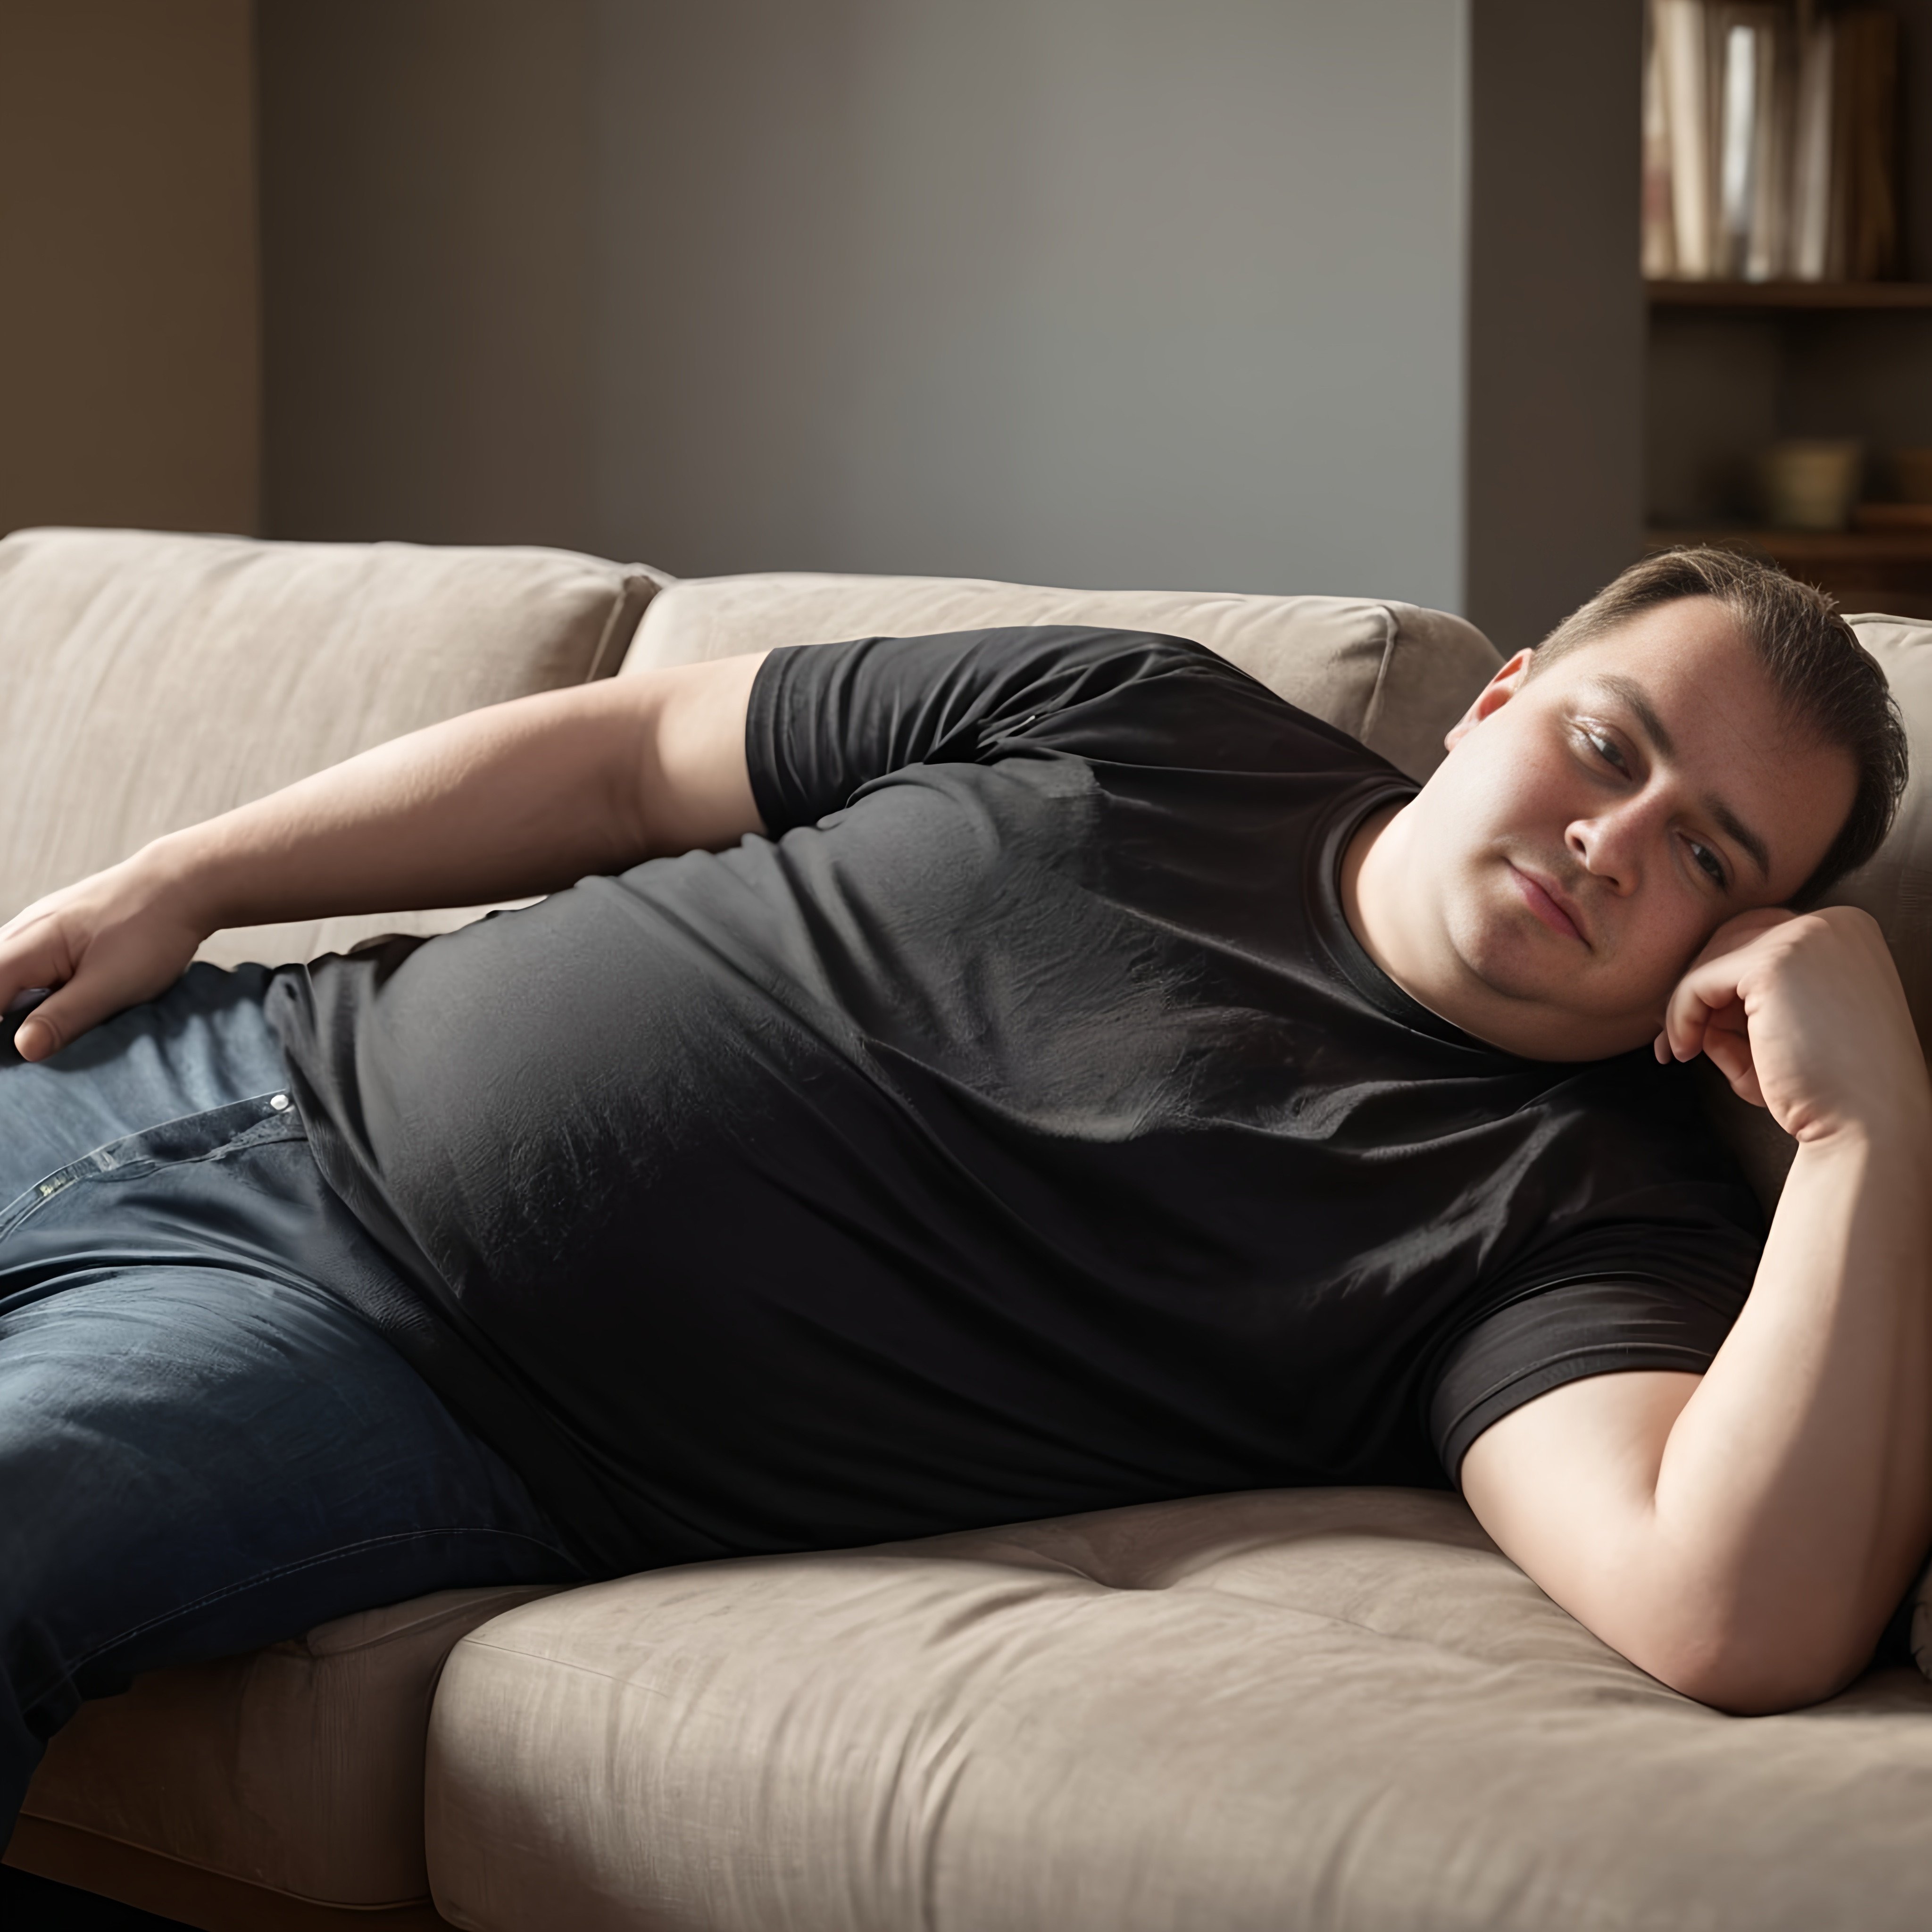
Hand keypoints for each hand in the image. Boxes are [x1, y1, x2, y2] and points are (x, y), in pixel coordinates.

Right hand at [0, 848, 210, 1061]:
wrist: (186, 883)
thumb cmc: (152, 930)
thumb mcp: (111, 984)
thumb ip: (64, 1017)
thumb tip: (22, 1048)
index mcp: (26, 945)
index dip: (0, 1030)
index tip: (24, 1055)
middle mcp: (23, 932)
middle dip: (11, 1020)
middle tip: (45, 1045)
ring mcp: (41, 928)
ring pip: (16, 976)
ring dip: (31, 1005)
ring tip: (62, 1025)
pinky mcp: (63, 932)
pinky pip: (39, 966)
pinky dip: (49, 988)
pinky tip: (75, 1001)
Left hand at [1655, 905, 1930, 1145]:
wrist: (1866, 1126)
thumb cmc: (1825, 1089)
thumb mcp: (1783, 1032)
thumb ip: (1742, 1005)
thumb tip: (1691, 997)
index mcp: (1848, 933)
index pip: (1761, 938)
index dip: (1722, 983)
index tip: (1696, 1026)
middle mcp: (1834, 923)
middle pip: (1733, 940)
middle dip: (1699, 990)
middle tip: (1679, 1039)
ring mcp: (1807, 936)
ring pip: (1713, 958)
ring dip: (1689, 1007)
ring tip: (1686, 1050)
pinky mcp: (1774, 963)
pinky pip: (1699, 982)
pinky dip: (1681, 1016)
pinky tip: (1685, 1049)